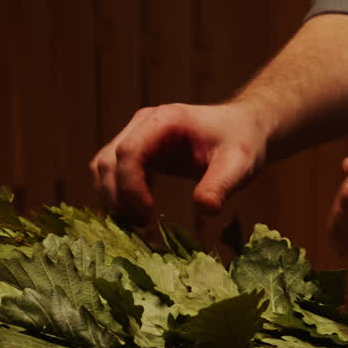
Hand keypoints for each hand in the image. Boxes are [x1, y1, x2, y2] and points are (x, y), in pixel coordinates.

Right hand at [90, 102, 268, 224]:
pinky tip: (138, 215)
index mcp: (165, 120)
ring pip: (103, 166)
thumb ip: (221, 185)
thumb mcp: (239, 164)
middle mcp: (144, 123)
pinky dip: (116, 195)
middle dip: (117, 197)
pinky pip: (113, 172)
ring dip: (112, 198)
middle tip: (141, 226)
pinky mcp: (138, 150)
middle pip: (108, 160)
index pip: (129, 152)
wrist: (243, 129)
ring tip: (138, 224)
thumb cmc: (242, 142)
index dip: (130, 186)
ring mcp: (137, 135)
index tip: (148, 214)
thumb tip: (204, 210)